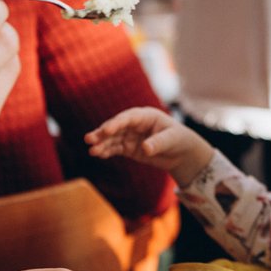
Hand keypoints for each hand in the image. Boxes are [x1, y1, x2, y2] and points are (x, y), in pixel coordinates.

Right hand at [85, 106, 213, 186]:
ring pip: (113, 139)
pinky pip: (115, 148)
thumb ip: (158, 143)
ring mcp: (130, 136)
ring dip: (101, 144)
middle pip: (116, 127)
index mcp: (146, 116)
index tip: (106, 130)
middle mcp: (135, 124)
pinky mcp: (129, 148)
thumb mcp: (172, 139)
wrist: (181, 153)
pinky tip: (98, 154)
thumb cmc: (179, 140)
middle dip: (102, 133)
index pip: (128, 118)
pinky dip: (107, 151)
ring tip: (92, 151)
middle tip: (89, 139)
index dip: (117, 123)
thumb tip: (145, 148)